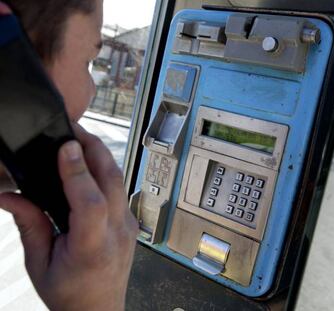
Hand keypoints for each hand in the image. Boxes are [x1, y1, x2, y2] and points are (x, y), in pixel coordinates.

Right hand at [0, 124, 137, 310]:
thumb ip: (29, 226)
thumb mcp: (40, 264)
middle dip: (95, 149)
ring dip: (102, 156)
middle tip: (74, 128)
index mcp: (92, 248)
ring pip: (120, 182)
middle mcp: (116, 233)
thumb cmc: (70, 293)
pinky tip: (91, 163)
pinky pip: (120, 190)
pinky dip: (106, 171)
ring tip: (80, 139)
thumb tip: (9, 195)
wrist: (99, 310)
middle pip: (113, 182)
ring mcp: (128, 226)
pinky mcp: (130, 222)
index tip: (66, 146)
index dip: (78, 173)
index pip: (91, 202)